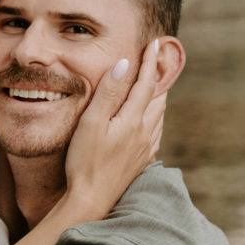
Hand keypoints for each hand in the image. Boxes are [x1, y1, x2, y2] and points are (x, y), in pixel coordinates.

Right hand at [62, 43, 168, 219]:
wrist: (91, 201)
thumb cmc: (85, 162)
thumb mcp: (91, 123)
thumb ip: (109, 93)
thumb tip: (124, 64)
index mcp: (133, 120)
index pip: (147, 83)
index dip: (150, 61)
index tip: (155, 42)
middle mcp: (145, 133)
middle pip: (158, 98)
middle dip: (158, 77)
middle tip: (157, 60)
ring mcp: (145, 149)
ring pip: (159, 116)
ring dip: (158, 97)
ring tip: (155, 84)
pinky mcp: (141, 161)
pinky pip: (155, 132)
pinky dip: (155, 117)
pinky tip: (149, 121)